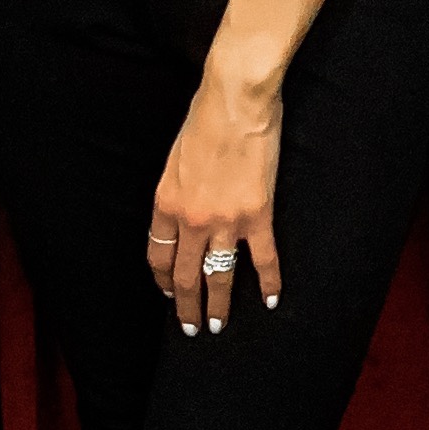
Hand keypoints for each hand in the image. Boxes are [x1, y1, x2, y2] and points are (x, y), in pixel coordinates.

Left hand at [146, 72, 282, 332]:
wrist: (235, 101)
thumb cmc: (205, 119)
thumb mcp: (176, 159)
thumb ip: (177, 192)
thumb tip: (184, 212)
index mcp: (165, 204)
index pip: (158, 256)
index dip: (162, 281)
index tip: (168, 294)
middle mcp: (190, 220)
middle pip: (184, 275)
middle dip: (187, 307)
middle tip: (192, 328)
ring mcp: (224, 221)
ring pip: (218, 276)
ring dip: (218, 306)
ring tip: (219, 327)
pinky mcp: (257, 215)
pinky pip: (262, 259)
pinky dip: (268, 283)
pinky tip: (271, 300)